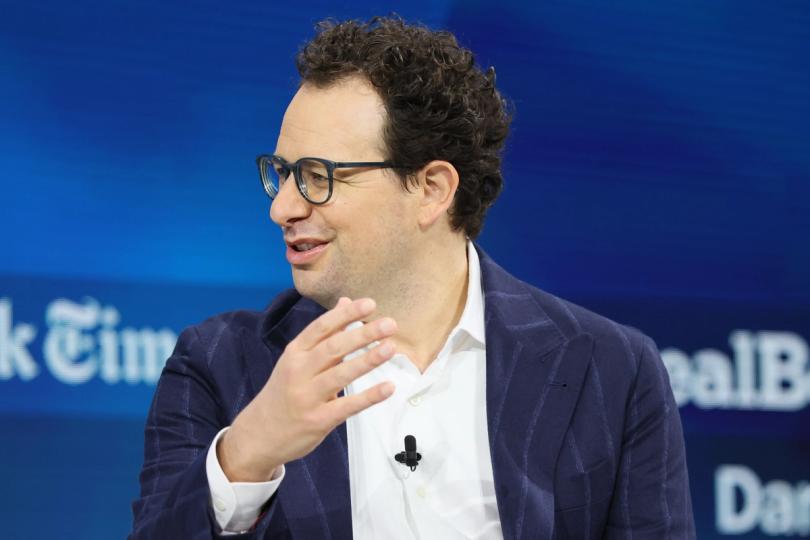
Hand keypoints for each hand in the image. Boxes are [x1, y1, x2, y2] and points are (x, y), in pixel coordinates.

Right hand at [218, 297, 396, 481]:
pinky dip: (369, 397)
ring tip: (390, 348)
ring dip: (367, 360)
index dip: (346, 314)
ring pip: (340, 374)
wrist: (258, 435)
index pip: (321, 327)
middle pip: (333, 348)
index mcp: (295, 353)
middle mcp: (299, 371)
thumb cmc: (283, 393)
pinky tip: (388, 387)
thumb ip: (324, 334)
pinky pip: (347, 406)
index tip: (369, 304)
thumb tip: (345, 302)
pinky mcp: (317, 421)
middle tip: (389, 324)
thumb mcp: (297, 360)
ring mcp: (307, 397)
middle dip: (363, 334)